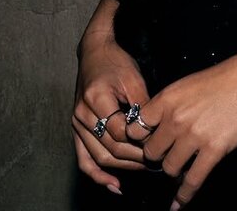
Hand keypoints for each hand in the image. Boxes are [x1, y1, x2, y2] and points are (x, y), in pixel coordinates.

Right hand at [72, 34, 151, 194]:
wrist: (95, 53)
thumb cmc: (116, 62)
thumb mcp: (134, 78)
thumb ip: (142, 105)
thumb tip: (153, 132)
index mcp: (96, 98)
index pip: (119, 131)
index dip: (140, 139)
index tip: (159, 140)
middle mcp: (82, 114)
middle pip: (110, 148)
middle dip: (135, 157)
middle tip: (158, 160)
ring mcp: (76, 124)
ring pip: (99, 157)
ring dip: (122, 167)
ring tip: (145, 168)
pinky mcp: (77, 130)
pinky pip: (83, 160)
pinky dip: (97, 175)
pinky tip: (114, 184)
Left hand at [129, 43, 236, 208]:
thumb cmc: (228, 76)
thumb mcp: (190, 83)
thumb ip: (171, 104)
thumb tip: (159, 125)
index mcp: (168, 98)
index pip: (136, 128)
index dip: (139, 139)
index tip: (146, 142)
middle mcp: (176, 118)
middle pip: (151, 152)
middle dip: (157, 157)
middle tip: (167, 155)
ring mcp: (195, 135)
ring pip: (169, 168)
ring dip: (174, 172)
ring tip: (181, 169)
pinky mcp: (214, 150)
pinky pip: (192, 181)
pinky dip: (184, 196)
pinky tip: (179, 204)